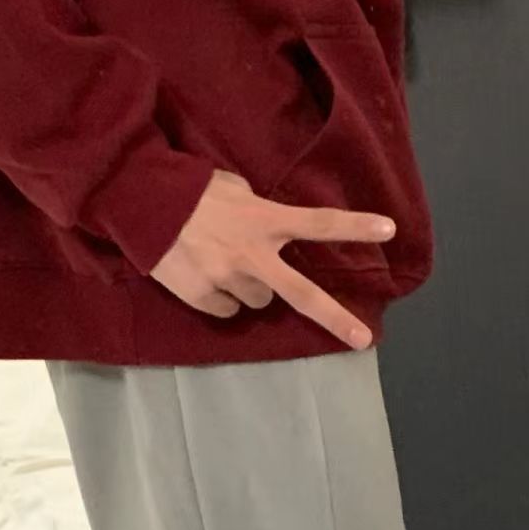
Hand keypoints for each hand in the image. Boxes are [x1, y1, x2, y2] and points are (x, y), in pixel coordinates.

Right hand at [151, 170, 395, 348]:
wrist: (140, 203)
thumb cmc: (189, 190)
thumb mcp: (232, 189)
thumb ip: (256, 209)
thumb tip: (264, 226)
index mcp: (264, 219)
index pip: (319, 223)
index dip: (355, 227)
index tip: (389, 230)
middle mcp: (253, 254)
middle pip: (303, 294)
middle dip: (336, 319)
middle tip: (363, 341)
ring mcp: (229, 280)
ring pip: (258, 301)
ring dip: (249, 287)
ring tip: (222, 262)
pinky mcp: (205, 298)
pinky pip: (227, 309)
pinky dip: (220, 297)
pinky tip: (202, 274)